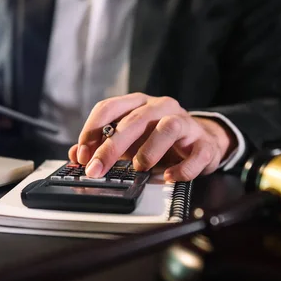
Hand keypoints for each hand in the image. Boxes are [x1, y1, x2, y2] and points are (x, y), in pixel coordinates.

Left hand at [68, 93, 236, 181]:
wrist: (203, 142)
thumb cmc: (160, 140)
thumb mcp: (128, 141)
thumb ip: (101, 146)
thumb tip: (76, 155)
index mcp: (138, 104)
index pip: (109, 107)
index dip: (92, 130)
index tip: (82, 155)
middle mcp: (161, 107)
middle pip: (134, 120)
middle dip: (112, 146)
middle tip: (97, 168)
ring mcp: (185, 123)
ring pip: (168, 127)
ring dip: (149, 149)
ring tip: (138, 167)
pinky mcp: (204, 144)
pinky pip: (196, 154)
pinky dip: (181, 168)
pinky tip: (168, 176)